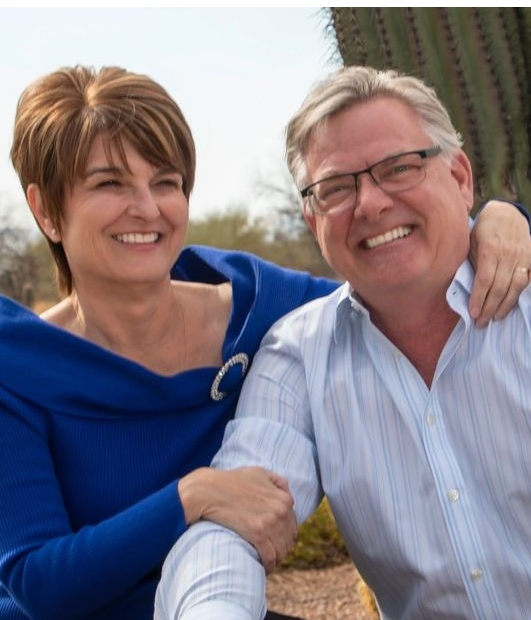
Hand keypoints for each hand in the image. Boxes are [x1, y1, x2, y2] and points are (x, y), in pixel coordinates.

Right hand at [178, 466, 297, 572]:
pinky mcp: (257, 533)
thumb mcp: (258, 473)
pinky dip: (268, 565)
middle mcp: (280, 510)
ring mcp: (270, 522)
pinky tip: (263, 567)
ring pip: (281, 550)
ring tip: (266, 562)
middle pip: (289, 539)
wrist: (209, 490)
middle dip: (281, 548)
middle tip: (270, 554)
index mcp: (284, 498)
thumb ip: (277, 482)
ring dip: (276, 559)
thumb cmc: (231, 481)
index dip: (284, 535)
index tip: (275, 542)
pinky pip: (270, 557)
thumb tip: (287, 494)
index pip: (293, 525)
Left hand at [469, 199, 530, 326]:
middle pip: (500, 287)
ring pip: (517, 286)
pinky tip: (513, 305)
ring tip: (496, 317)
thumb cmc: (482, 230)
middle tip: (481, 322)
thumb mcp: (471, 242)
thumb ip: (472, 263)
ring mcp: (523, 255)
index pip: (484, 280)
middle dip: (490, 308)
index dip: (479, 299)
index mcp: (490, 249)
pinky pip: (529, 278)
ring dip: (506, 305)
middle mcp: (508, 253)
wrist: (506, 213)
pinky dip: (522, 293)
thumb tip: (469, 288)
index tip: (473, 313)